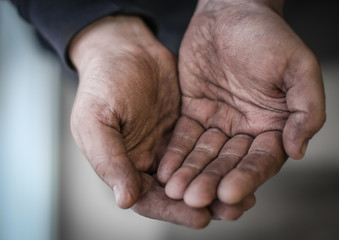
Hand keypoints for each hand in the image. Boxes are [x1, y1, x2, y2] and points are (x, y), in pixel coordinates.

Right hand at [69, 15, 250, 227]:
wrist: (126, 50)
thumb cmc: (103, 82)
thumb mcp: (96, 120)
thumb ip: (109, 160)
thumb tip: (125, 200)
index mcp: (123, 166)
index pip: (148, 199)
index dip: (174, 211)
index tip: (202, 217)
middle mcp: (148, 161)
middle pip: (178, 193)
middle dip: (204, 202)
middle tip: (233, 210)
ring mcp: (169, 147)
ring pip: (196, 174)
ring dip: (218, 185)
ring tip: (246, 197)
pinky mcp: (188, 130)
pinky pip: (207, 150)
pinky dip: (222, 160)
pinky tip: (242, 167)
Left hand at [158, 0, 325, 207]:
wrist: (229, 13)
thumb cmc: (266, 35)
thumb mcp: (298, 66)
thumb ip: (307, 109)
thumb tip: (298, 150)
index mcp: (274, 124)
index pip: (261, 160)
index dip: (246, 178)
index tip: (228, 194)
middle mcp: (245, 129)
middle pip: (228, 163)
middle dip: (211, 181)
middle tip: (194, 199)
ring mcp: (218, 122)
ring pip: (204, 155)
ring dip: (190, 173)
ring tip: (175, 191)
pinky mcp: (194, 112)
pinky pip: (184, 137)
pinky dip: (175, 154)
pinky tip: (165, 170)